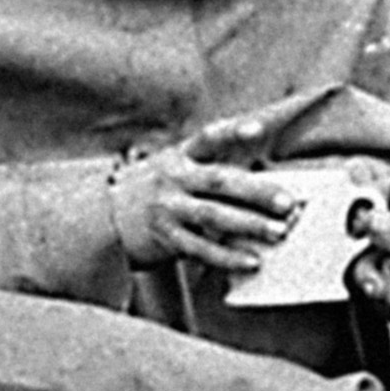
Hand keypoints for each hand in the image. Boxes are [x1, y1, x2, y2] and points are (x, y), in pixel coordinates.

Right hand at [116, 117, 299, 282]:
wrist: (102, 221)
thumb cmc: (153, 192)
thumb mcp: (173, 169)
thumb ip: (210, 171)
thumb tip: (263, 186)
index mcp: (179, 156)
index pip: (208, 138)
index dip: (233, 132)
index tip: (258, 129)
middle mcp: (174, 180)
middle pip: (220, 181)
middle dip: (257, 192)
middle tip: (287, 202)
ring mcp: (169, 210)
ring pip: (214, 216)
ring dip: (249, 225)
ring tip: (278, 232)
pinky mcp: (166, 239)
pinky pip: (202, 249)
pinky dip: (229, 257)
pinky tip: (251, 261)